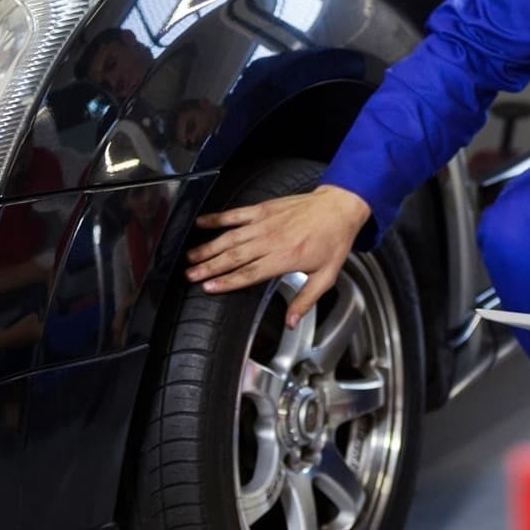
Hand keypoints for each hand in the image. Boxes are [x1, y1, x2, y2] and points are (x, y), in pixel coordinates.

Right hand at [186, 185, 370, 327]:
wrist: (339, 207)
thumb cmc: (333, 240)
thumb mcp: (326, 276)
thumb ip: (305, 300)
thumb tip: (290, 322)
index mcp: (285, 258)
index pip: (249, 274)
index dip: (227, 282)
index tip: (209, 288)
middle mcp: (271, 240)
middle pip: (234, 257)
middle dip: (209, 267)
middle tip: (190, 275)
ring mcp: (265, 223)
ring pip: (230, 237)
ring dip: (208, 247)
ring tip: (190, 257)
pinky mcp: (263, 209)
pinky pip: (235, 214)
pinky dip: (217, 219)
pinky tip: (201, 223)